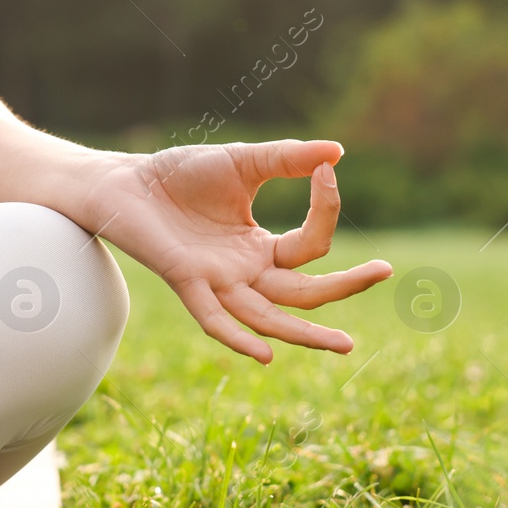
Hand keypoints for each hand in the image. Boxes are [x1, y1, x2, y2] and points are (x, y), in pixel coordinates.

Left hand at [90, 139, 391, 362]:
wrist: (123, 181)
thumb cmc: (179, 175)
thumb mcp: (244, 162)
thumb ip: (288, 159)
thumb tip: (338, 153)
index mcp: (260, 249)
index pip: (310, 246)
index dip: (325, 210)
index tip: (328, 173)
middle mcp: (244, 273)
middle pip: (304, 293)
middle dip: (345, 286)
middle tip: (384, 270)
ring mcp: (217, 282)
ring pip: (270, 317)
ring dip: (306, 333)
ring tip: (345, 345)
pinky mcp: (186, 282)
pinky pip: (215, 319)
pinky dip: (238, 338)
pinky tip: (265, 353)